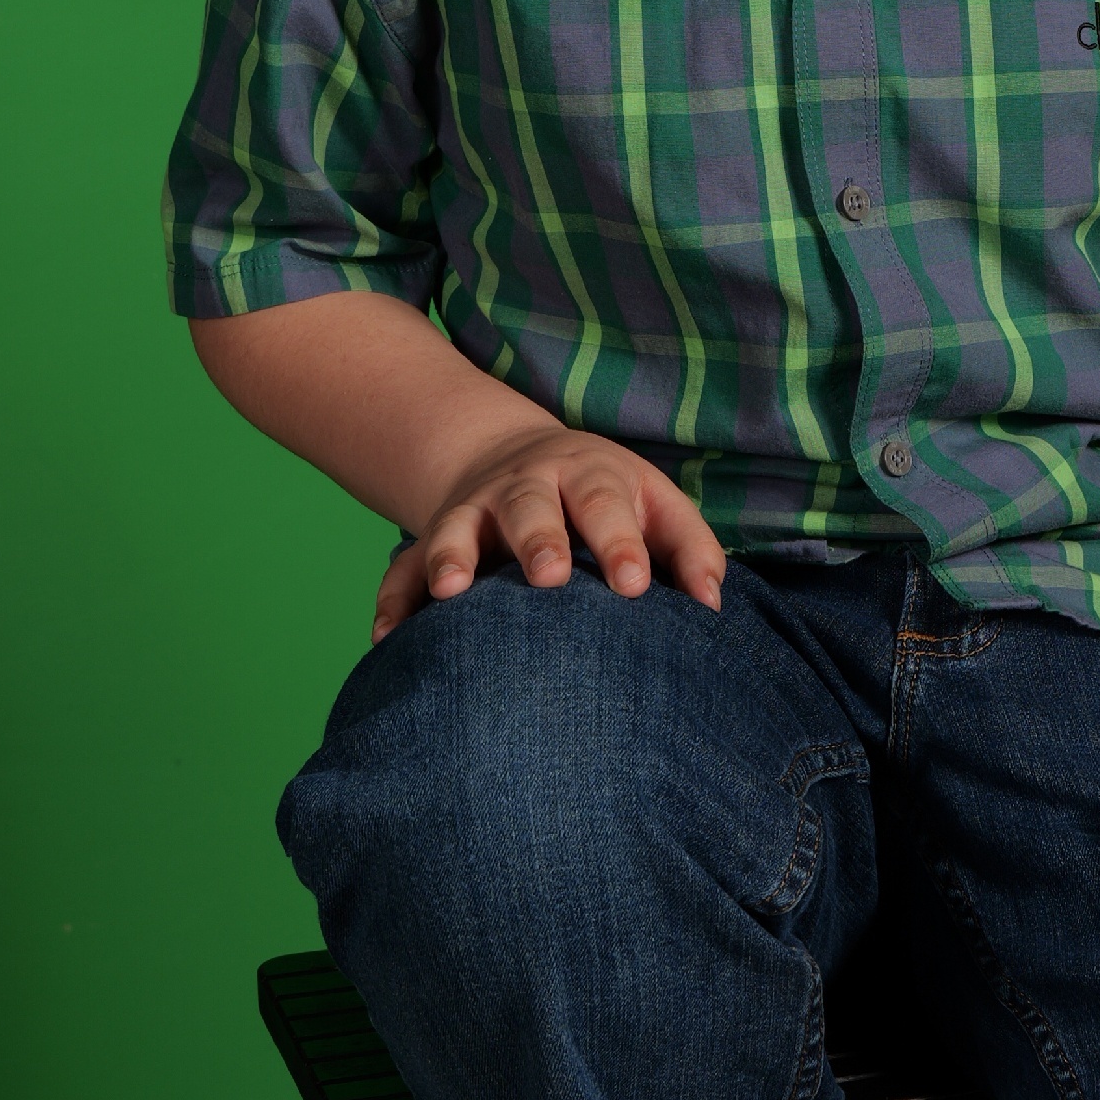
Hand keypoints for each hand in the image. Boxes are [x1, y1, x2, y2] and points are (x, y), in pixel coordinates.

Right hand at [371, 427, 726, 639]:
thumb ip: (690, 549)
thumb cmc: (606, 499)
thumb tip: (713, 605)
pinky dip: (392, 601)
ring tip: (452, 593)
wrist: (516, 460)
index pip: (605, 504)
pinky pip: (402, 570)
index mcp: (588, 476)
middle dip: (540, 540)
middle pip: (530, 507)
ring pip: (456, 529)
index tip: (634, 586)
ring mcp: (472, 513)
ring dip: (452, 557)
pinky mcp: (431, 543)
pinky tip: (386, 639)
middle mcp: (526, 489)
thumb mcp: (655, 505)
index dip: (619, 543)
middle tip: (551, 579)